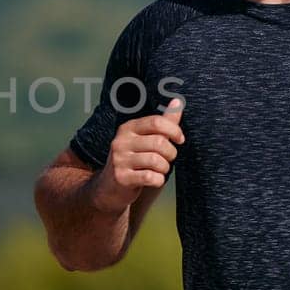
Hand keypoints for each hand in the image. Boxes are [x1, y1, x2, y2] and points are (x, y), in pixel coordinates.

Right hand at [89, 99, 184, 213]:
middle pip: (159, 142)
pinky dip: (158, 180)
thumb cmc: (133, 160)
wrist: (109, 187)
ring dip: (165, 168)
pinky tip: (154, 179)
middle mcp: (121, 141)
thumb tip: (177, 102)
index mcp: (128, 128)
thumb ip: (162, 122)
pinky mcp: (121, 177)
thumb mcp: (144, 139)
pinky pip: (150, 177)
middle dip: (171, 153)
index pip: (156, 122)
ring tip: (161, 170)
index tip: (179, 140)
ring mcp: (119, 159)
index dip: (174, 131)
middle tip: (169, 159)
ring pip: (156, 160)